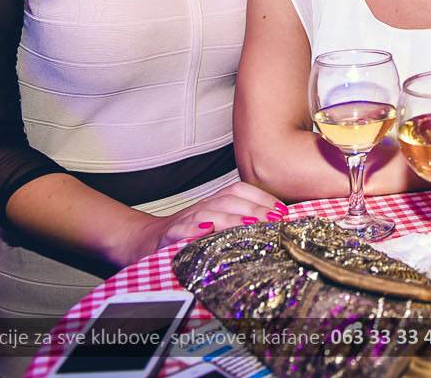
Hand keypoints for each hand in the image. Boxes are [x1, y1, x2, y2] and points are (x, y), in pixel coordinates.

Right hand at [129, 181, 283, 263]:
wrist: (148, 240)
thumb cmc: (191, 234)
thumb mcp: (217, 224)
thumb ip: (241, 221)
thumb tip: (276, 224)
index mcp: (216, 202)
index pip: (241, 190)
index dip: (262, 198)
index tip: (282, 211)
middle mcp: (203, 206)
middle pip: (230, 200)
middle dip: (254, 209)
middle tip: (273, 221)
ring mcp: (186, 218)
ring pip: (210, 212)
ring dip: (231, 218)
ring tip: (250, 225)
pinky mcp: (169, 234)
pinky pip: (182, 229)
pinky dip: (194, 228)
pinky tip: (206, 231)